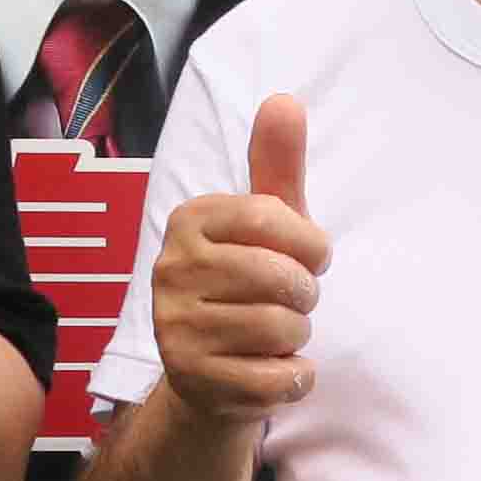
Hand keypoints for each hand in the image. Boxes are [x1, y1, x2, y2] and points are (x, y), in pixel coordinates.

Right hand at [150, 94, 329, 421]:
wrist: (210, 375)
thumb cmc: (247, 285)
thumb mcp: (266, 223)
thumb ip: (276, 165)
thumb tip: (284, 99)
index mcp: (188, 221)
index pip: (271, 217)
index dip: (310, 244)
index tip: (310, 257)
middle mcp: (170, 270)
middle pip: (282, 277)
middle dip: (305, 295)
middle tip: (289, 302)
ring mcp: (176, 328)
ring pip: (283, 327)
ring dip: (297, 335)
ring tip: (274, 335)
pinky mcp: (193, 380)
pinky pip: (279, 378)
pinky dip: (293, 377)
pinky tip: (272, 369)